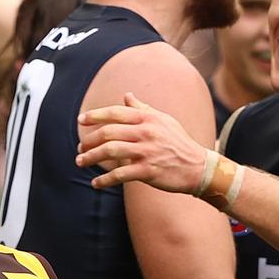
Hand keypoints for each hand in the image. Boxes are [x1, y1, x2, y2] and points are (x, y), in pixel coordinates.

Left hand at [76, 93, 206, 191]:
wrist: (198, 166)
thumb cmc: (179, 142)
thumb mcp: (164, 120)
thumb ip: (143, 108)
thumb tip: (127, 95)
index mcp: (149, 118)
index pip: (116, 113)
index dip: (96, 115)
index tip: (80, 120)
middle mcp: (146, 132)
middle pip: (109, 132)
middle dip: (89, 140)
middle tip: (80, 147)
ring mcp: (147, 151)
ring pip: (110, 151)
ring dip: (91, 157)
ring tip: (81, 161)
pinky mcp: (148, 171)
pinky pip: (120, 174)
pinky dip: (105, 180)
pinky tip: (96, 183)